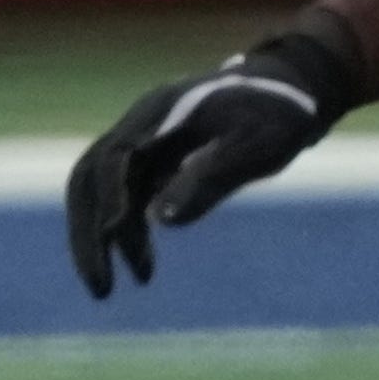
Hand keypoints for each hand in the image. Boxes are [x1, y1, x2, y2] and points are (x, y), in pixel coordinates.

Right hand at [66, 25, 357, 298]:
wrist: (290, 92)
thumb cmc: (279, 115)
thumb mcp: (257, 145)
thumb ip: (213, 177)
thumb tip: (164, 219)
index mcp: (162, 112)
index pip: (115, 155)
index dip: (111, 196)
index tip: (117, 234)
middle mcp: (142, 126)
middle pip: (90, 177)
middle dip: (87, 232)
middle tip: (100, 287)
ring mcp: (145, 144)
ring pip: (101, 193)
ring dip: (102, 239)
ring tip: (115, 287)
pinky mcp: (155, 162)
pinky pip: (126, 200)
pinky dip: (128, 234)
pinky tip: (144, 269)